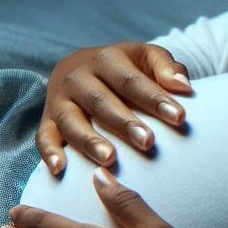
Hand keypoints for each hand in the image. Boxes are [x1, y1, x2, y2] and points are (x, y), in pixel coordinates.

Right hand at [37, 42, 192, 174]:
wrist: (83, 66)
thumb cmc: (126, 67)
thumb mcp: (148, 57)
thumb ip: (168, 68)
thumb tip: (184, 87)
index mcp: (106, 58)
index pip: (132, 80)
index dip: (155, 98)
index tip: (180, 118)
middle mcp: (78, 76)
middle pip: (101, 101)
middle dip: (125, 123)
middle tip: (149, 143)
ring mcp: (59, 99)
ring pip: (71, 121)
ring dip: (89, 141)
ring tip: (110, 160)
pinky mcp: (46, 119)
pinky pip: (43, 137)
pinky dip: (50, 153)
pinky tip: (61, 170)